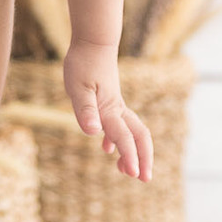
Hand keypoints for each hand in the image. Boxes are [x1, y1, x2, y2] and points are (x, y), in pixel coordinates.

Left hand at [63, 41, 152, 180]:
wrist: (93, 42)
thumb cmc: (83, 63)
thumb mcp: (78, 87)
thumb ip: (85, 110)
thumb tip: (94, 133)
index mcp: (110, 109)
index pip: (124, 137)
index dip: (130, 157)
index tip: (134, 175)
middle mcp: (117, 109)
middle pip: (139, 136)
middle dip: (144, 158)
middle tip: (144, 179)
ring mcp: (116, 105)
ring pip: (132, 132)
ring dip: (134, 151)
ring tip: (128, 171)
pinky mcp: (111, 101)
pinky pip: (121, 124)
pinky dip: (119, 140)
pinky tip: (107, 148)